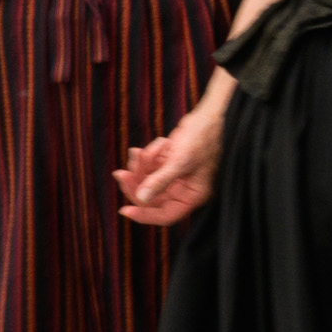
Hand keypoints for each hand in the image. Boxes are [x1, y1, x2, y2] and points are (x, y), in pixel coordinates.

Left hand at [113, 93, 227, 227]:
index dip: (144, 215)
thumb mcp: (181, 161)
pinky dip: (146, 157)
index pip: (166, 215)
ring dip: (140, 166)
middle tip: (121, 173)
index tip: (124, 210)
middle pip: (151, 198)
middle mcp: (185, 189)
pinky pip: (150, 167)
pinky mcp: (170, 164)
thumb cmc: (204, 138)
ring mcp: (176, 177)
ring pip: (148, 180)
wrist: (211, 116)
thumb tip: (142, 198)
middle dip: (136, 184)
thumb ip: (161, 181)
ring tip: (139, 151)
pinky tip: (148, 146)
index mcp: (193, 196)